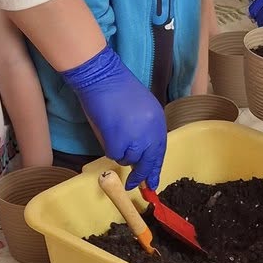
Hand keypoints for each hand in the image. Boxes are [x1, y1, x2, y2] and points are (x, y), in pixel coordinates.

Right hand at [60, 46, 165, 189]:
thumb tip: (141, 152)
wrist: (103, 78)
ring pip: (128, 159)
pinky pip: (114, 155)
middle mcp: (151, 133)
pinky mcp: (119, 142)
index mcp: (159, 123)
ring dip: (121, 152)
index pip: (160, 152)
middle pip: (148, 162)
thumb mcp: (142, 109)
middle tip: (134, 185)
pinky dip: (109, 147)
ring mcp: (136, 138)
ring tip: (113, 133)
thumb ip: (145, 129)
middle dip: (141, 175)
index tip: (152, 182)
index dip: (155, 168)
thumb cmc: (118, 89)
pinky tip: (107, 132)